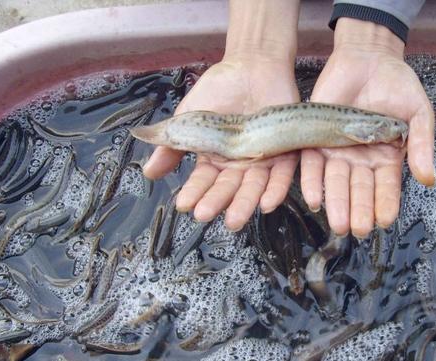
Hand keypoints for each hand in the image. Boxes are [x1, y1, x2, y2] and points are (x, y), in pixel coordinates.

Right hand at [142, 0, 299, 231]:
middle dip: (217, 202)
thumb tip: (148, 173)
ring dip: (244, 204)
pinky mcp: (286, 152)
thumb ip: (172, 145)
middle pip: (229, 188)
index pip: (204, 181)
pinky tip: (268, 204)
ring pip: (254, 187)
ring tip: (234, 220)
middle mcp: (239, 166)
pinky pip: (282, 175)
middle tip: (205, 216)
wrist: (252, 65)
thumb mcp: (189, 118)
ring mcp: (263, 161)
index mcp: (216, 160)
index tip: (184, 205)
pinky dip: (276, 190)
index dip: (195, 193)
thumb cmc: (219, 90)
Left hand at [301, 18, 435, 237]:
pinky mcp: (317, 140)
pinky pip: (313, 165)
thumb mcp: (419, 113)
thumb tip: (428, 178)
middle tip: (357, 229)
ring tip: (338, 223)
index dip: (385, 204)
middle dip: (359, 210)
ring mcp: (338, 152)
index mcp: (387, 159)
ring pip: (336, 183)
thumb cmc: (398, 86)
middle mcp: (361, 161)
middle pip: (359, 190)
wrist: (369, 57)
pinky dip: (312, 181)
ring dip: (336, 203)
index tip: (384, 221)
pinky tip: (314, 198)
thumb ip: (423, 144)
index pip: (386, 188)